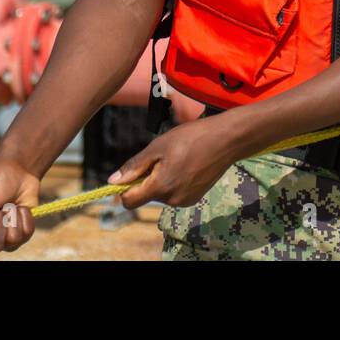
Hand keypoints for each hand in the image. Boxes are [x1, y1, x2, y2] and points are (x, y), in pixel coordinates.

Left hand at [109, 114, 243, 209]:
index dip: (124, 189)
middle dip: (148, 179)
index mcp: (161, 186)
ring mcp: (185, 200)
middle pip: (147, 195)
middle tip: (163, 156)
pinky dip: (175, 182)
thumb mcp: (158, 146)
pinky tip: (188, 165)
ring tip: (178, 158)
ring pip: (161, 194)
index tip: (130, 174)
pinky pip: (175, 193)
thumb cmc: (191, 138)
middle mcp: (172, 199)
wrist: (226, 140)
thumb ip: (135, 166)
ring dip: (163, 180)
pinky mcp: (195, 198)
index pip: (130, 202)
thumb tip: (113, 181)